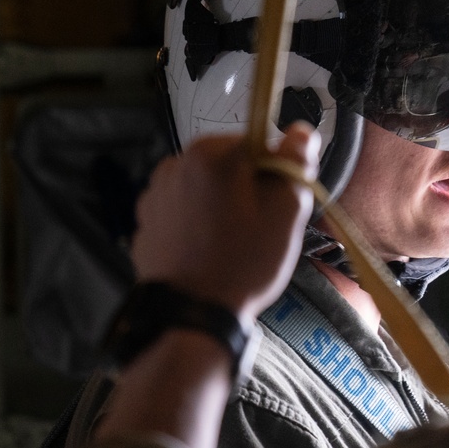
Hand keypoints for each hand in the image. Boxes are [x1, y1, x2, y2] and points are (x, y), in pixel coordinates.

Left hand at [132, 122, 320, 321]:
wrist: (192, 314)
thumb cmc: (242, 263)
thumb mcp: (287, 209)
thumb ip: (296, 162)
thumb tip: (301, 132)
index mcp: (211, 154)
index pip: (260, 142)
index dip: (278, 171)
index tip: (280, 201)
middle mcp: (176, 165)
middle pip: (231, 164)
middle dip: (250, 188)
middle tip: (262, 226)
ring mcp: (156, 194)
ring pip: (207, 187)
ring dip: (224, 205)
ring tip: (236, 243)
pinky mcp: (147, 222)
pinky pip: (184, 210)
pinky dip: (200, 223)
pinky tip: (212, 250)